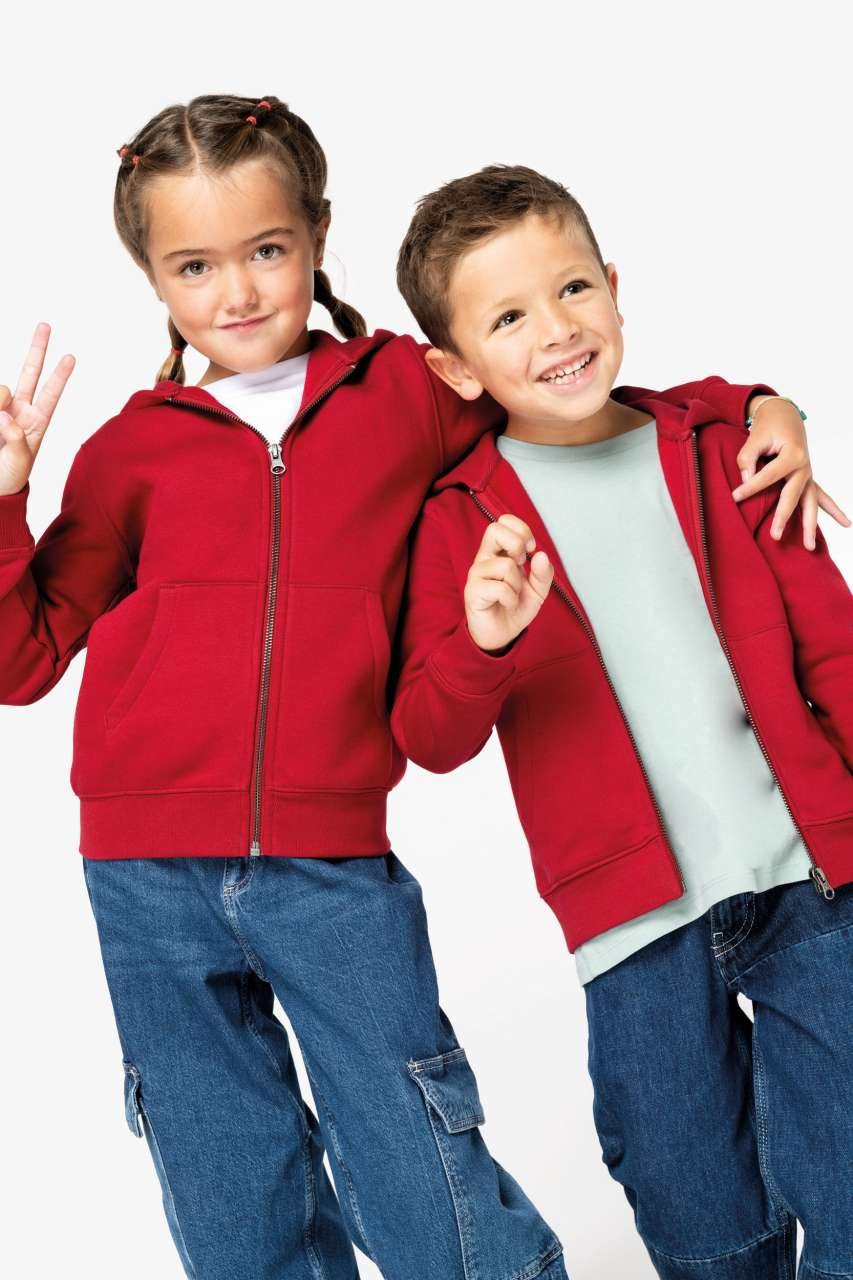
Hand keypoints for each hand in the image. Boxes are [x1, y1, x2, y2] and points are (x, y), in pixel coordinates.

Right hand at [0, 322, 75, 496]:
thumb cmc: (11, 477)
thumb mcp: (19, 462)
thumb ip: (15, 439)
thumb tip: (5, 415)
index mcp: (37, 422)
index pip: (50, 393)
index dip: (60, 375)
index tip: (71, 356)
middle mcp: (19, 410)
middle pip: (30, 373)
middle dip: (37, 349)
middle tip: (46, 325)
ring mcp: (0, 410)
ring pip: (1, 389)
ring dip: (0, 400)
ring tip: (0, 429)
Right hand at [465, 514, 553, 652]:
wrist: (502, 635)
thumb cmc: (515, 608)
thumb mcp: (538, 590)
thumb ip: (543, 573)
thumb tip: (540, 555)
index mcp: (497, 552)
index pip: (503, 522)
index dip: (521, 530)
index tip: (530, 550)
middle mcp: (484, 559)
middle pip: (494, 529)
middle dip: (517, 544)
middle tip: (521, 564)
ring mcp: (476, 575)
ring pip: (506, 565)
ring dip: (517, 584)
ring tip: (512, 595)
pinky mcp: (472, 592)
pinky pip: (500, 588)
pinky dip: (511, 599)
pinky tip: (506, 604)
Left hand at [732, 395, 849, 549]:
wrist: (784, 416)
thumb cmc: (768, 427)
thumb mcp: (754, 437)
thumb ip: (748, 459)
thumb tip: (746, 482)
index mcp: (792, 455)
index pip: (768, 476)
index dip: (750, 487)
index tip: (735, 496)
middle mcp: (803, 467)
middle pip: (793, 496)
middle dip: (784, 517)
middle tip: (775, 536)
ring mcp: (807, 475)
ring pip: (810, 503)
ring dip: (811, 525)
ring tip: (810, 547)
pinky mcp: (807, 479)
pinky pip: (821, 497)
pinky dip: (833, 510)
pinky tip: (846, 523)